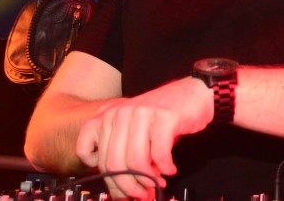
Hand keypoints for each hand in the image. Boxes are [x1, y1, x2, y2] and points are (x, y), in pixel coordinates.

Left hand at [75, 77, 212, 198]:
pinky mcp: (164, 117)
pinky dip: (165, 168)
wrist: (195, 93)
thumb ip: (124, 154)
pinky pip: (159, 154)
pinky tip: (170, 169)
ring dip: (147, 180)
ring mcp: (142, 113)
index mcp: (109, 116)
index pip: (88, 152)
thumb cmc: (165, 116)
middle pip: (113, 163)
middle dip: (127, 187)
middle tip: (140, 193)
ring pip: (135, 161)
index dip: (103, 176)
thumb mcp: (136, 131)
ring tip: (157, 183)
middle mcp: (121, 113)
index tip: (117, 187)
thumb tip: (121, 189)